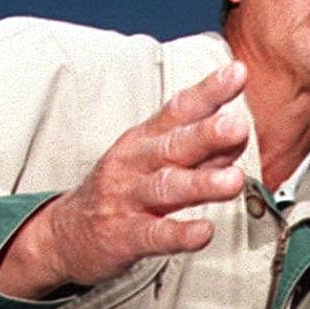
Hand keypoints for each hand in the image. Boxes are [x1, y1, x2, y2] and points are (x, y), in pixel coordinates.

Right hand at [0, 62, 250, 297]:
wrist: (69, 234)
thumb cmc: (123, 190)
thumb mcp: (156, 162)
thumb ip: (201, 151)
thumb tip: (240, 135)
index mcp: (146, 139)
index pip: (179, 109)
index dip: (208, 91)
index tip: (238, 72)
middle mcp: (136, 163)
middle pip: (173, 145)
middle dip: (206, 134)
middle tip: (237, 126)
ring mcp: (128, 199)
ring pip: (167, 188)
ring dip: (201, 184)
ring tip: (233, 181)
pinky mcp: (124, 236)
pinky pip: (155, 234)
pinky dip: (180, 234)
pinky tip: (204, 232)